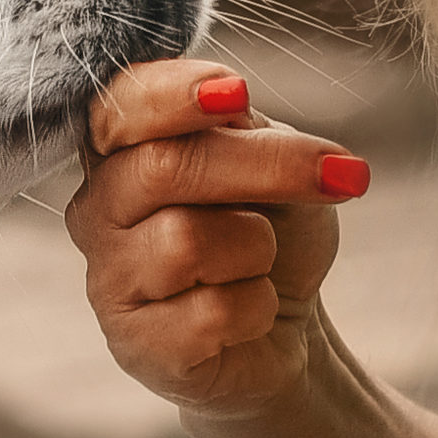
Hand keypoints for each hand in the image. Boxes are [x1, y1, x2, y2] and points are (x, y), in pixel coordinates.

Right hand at [66, 58, 369, 419]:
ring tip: (259, 262)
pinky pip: (210, 313)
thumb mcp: (266, 155)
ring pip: (186, 241)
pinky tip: (248, 313)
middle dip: (262, 166)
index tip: (237, 91)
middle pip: (163, 167)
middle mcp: (97, 208)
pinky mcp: (136, 345)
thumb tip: (235, 99)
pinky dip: (256, 307)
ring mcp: (108, 279)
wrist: (284, 324)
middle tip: (340, 175)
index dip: (171, 95)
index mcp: (118, 149)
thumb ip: (237, 125)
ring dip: (256, 248)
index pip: (118, 106)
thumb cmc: (268, 225)